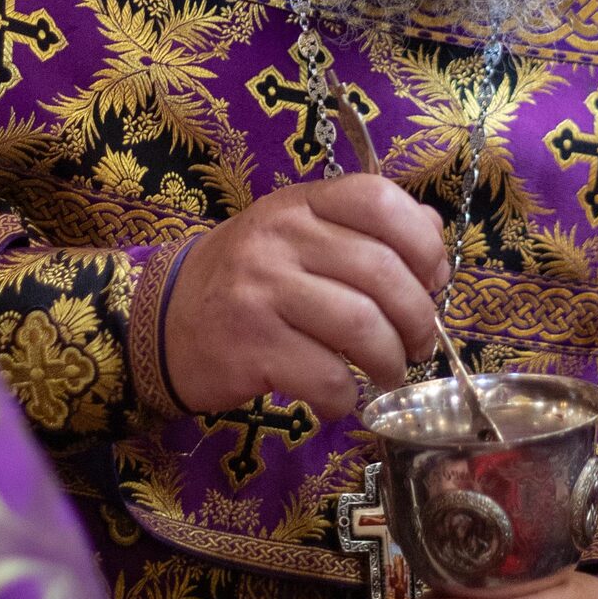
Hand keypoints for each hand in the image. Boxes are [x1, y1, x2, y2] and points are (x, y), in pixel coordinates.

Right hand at [162, 179, 449, 419]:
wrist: (163, 321)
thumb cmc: (247, 279)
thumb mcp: (298, 234)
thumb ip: (363, 228)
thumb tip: (434, 234)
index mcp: (300, 204)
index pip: (378, 200)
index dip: (423, 242)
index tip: (433, 280)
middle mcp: (280, 239)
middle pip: (381, 271)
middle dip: (418, 318)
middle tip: (418, 344)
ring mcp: (261, 291)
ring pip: (361, 326)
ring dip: (389, 361)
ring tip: (388, 372)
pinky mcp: (250, 347)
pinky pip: (325, 377)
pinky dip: (346, 396)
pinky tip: (340, 398)